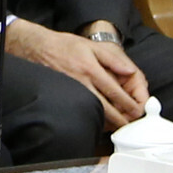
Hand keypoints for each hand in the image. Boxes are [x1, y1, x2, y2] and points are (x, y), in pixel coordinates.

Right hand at [5, 19, 147, 129]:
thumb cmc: (64, 45)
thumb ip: (113, 59)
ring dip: (104, 121)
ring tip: (114, 126)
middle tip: (127, 125)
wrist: (37, 47)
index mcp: (91, 70)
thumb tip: (129, 72)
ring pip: (90, 110)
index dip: (127, 103)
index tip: (136, 111)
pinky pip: (77, 108)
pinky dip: (87, 116)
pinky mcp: (60, 94)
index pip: (114, 91)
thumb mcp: (92, 46)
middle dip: (118, 118)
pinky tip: (94, 120)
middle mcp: (81, 82)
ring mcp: (69, 90)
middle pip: (103, 106)